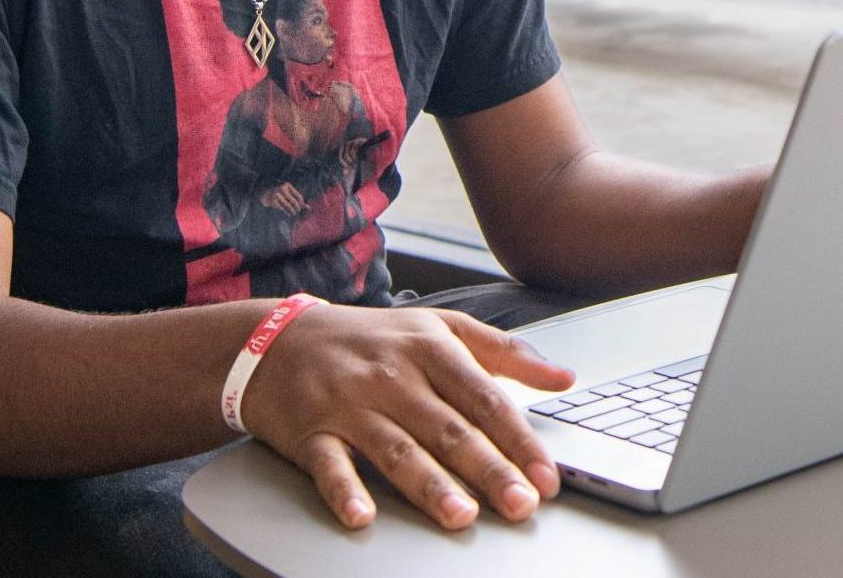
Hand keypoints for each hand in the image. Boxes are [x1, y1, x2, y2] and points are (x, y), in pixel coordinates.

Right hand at [239, 304, 574, 530]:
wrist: (278, 340)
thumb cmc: (370, 340)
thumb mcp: (438, 328)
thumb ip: (503, 352)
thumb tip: (564, 377)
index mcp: (430, 348)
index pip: (485, 399)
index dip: (519, 440)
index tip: (546, 476)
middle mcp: (392, 375)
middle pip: (448, 429)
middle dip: (488, 469)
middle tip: (520, 504)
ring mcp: (350, 404)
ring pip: (397, 449)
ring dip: (430, 484)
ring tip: (461, 514)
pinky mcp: (311, 432)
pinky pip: (330, 465)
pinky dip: (345, 490)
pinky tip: (362, 515)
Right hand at [258, 182, 306, 214]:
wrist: (267, 196)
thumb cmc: (282, 196)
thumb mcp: (290, 196)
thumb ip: (299, 201)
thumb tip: (309, 208)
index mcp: (287, 186)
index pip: (298, 195)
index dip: (301, 203)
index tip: (301, 207)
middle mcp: (282, 189)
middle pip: (293, 201)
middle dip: (297, 208)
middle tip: (298, 211)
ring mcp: (277, 194)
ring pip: (288, 205)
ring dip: (292, 210)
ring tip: (293, 213)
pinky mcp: (273, 201)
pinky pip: (282, 208)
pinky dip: (286, 211)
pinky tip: (288, 214)